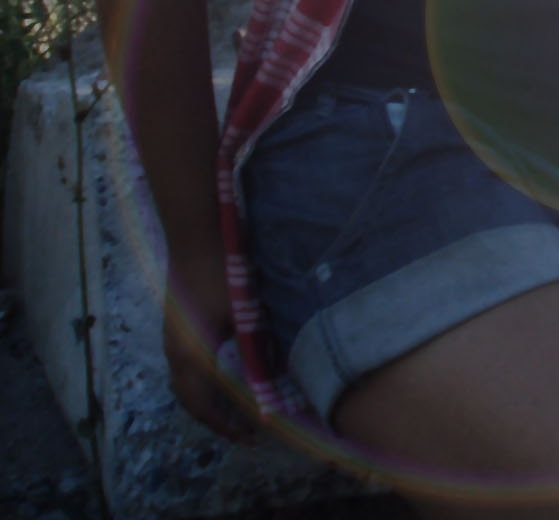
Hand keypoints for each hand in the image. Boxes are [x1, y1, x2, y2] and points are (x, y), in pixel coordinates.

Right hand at [161, 253, 256, 442]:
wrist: (195, 238)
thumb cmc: (223, 273)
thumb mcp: (243, 314)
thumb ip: (252, 350)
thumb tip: (270, 381)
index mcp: (190, 355)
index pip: (204, 405)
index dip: (225, 425)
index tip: (249, 437)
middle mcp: (175, 352)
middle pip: (191, 399)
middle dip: (215, 418)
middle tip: (243, 430)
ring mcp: (172, 338)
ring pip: (186, 383)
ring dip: (208, 399)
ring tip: (235, 407)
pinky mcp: (176, 325)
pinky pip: (186, 366)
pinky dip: (203, 380)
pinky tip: (224, 374)